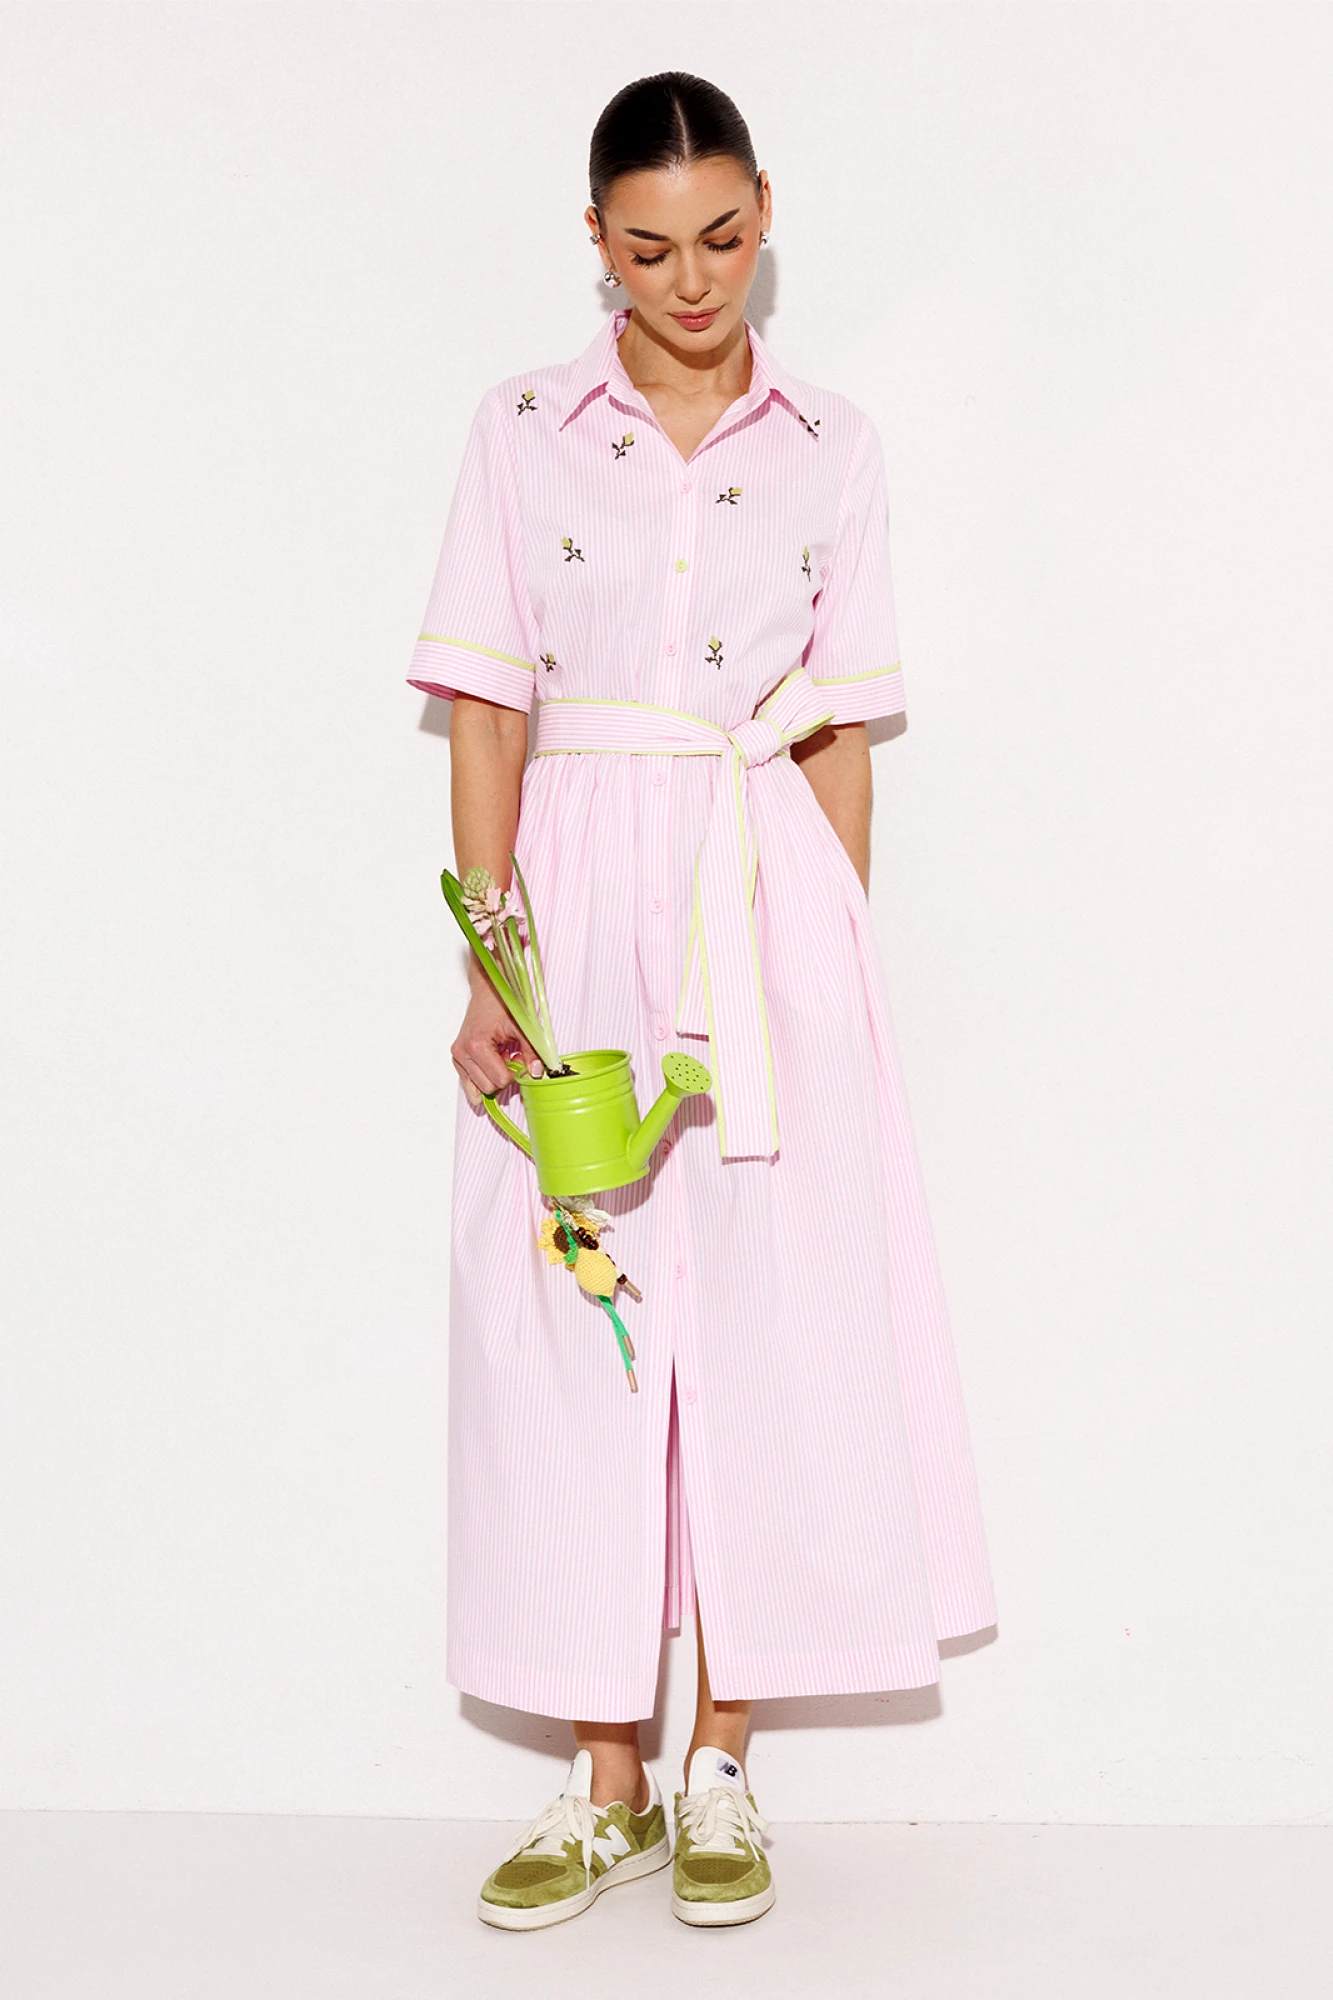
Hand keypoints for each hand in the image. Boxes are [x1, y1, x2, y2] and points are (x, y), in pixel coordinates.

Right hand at [452, 981, 542, 1107]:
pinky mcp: (457, 1056)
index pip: (499, 1080)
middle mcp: (463, 1052)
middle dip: (504, 1076)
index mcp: (477, 1045)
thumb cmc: (503, 1003)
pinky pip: (469, 1081)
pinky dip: (484, 1076)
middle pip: (488, 1087)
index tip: (520, 1058)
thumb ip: (532, 1053)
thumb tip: (537, 1073)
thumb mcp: (523, 1027)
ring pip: (479, 1087)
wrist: (489, 990)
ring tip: (502, 1057)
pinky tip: (493, 1063)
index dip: (515, 1073)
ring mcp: (458, 1055)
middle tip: (512, 1056)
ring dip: (493, 1076)